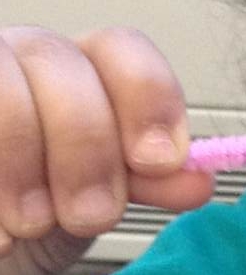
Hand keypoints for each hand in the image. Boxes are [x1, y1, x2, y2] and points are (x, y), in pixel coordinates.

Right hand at [0, 27, 213, 274]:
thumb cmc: (34, 212)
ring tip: (30, 226)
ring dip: (22, 165)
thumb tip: (197, 181)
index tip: (158, 161)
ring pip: (4, 93)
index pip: (122, 48)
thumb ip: (144, 184)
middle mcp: (20, 58)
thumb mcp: (94, 201)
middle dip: (86, 148)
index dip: (148, 97)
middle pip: (61, 66)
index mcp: (79, 69)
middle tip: (92, 215)